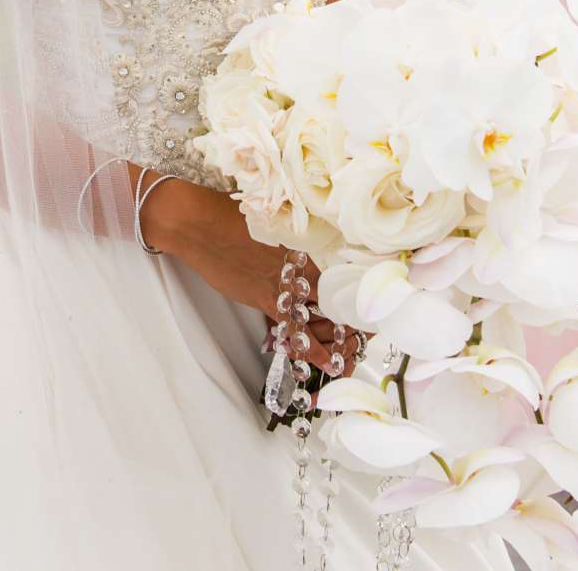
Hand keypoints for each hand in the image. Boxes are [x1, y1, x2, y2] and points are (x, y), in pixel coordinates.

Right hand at [141, 177, 358, 375]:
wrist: (198, 223)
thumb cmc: (231, 214)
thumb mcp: (273, 217)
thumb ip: (297, 231)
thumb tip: (310, 237)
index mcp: (311, 238)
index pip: (349, 268)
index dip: (366, 287)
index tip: (379, 298)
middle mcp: (305, 261)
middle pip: (343, 293)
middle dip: (359, 314)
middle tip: (371, 330)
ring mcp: (287, 281)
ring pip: (326, 314)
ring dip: (340, 334)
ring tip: (354, 348)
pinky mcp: (267, 299)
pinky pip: (298, 329)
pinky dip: (314, 348)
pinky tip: (329, 363)